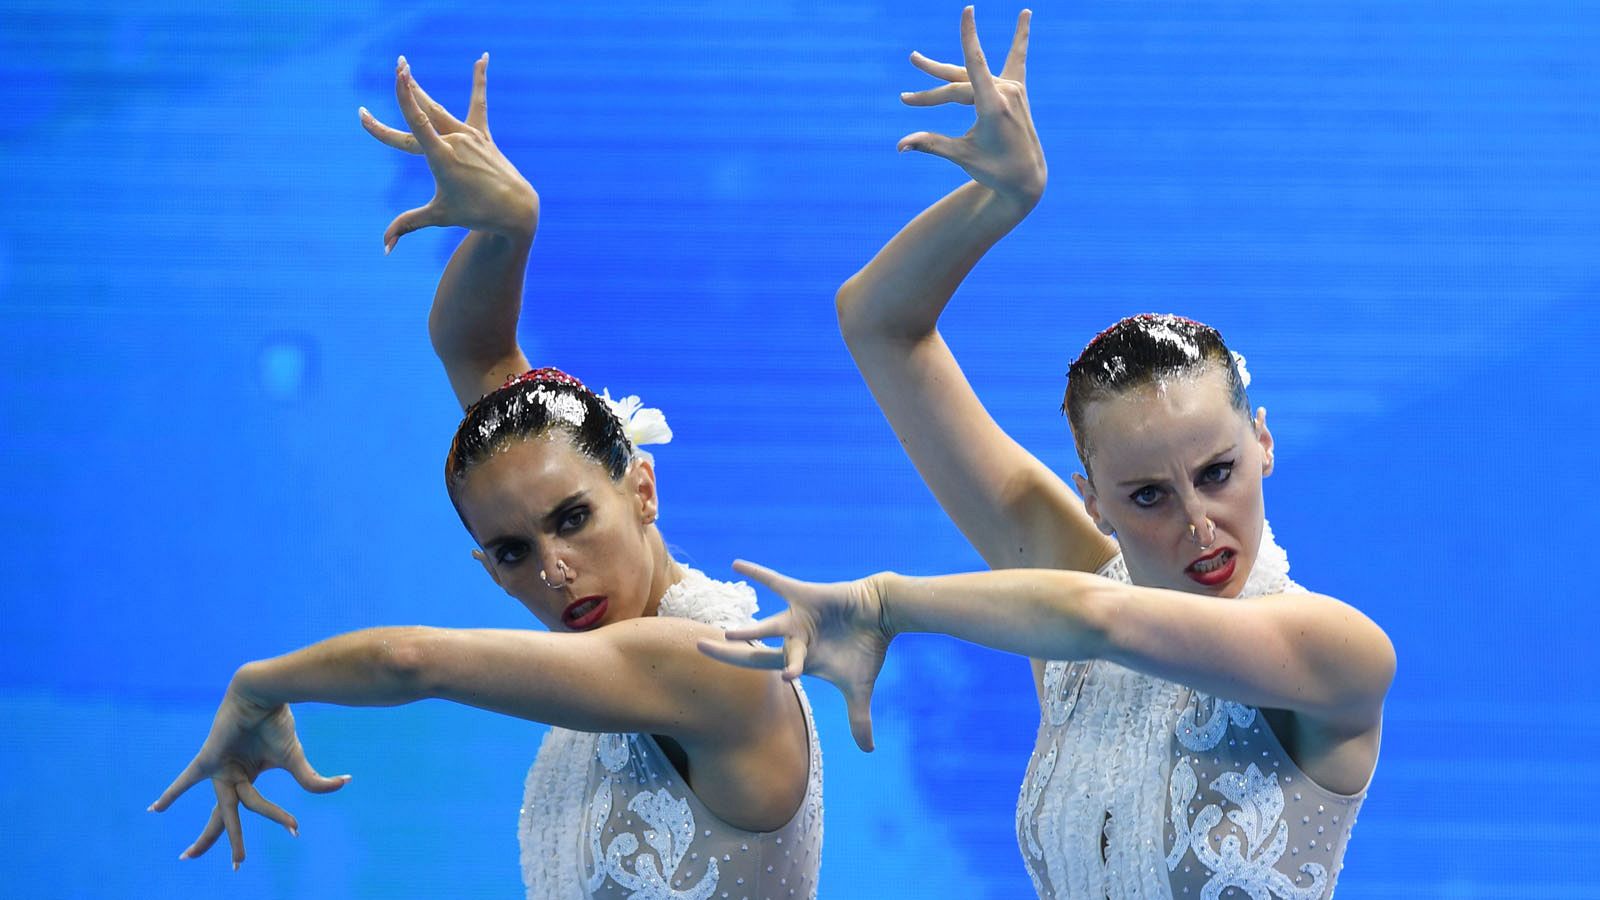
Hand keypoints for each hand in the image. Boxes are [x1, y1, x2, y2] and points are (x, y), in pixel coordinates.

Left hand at [149, 676, 349, 868]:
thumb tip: (346, 783)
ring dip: (214, 836)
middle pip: (226, 817)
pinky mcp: (209, 759)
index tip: (295, 830)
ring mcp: (219, 768)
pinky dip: (171, 794)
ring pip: (222, 810)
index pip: (256, 807)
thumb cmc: (277, 722)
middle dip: (229, 841)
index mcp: (247, 775)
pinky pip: (187, 780)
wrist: (265, 693)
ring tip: (196, 858)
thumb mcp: (294, 758)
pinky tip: (154, 810)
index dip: (278, 819)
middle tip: (235, 866)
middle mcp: (230, 775)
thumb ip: (313, 779)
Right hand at [360, 54, 538, 252]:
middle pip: (424, 110)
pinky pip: (479, 103)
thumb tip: (384, 248)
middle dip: (407, 88)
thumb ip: (407, 225)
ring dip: (421, 90)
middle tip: (398, 63)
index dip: (392, 111)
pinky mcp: (483, 135)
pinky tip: (483, 57)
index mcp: (442, 156)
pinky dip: (479, 80)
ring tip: (406, 69)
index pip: (414, 125)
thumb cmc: (475, 214)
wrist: (515, 209)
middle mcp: (456, 140)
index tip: (372, 102)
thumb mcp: (438, 217)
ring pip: (440, 108)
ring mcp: (471, 135)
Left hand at [697, 561, 891, 751]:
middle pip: (754, 650)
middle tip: (698, 648)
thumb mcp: (858, 689)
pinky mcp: (805, 596)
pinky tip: (735, 564)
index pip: (765, 668)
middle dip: (727, 653)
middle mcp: (792, 638)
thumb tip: (868, 751)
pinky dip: (758, 573)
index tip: (756, 683)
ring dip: (750, 632)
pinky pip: (777, 582)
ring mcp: (796, 618)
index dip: (753, 673)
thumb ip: (858, 719)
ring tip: (727, 634)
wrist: (880, 615)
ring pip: (768, 627)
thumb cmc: (867, 649)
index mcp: (798, 658)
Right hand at [898, 7, 1044, 206]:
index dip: (970, 37)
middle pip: (961, 79)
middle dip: (933, 75)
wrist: (1026, 177)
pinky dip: (1020, 38)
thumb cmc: (993, 169)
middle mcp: (1006, 93)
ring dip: (945, 72)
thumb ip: (932, 144)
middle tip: (912, 60)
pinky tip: (1026, 14)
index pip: (976, 65)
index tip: (968, 10)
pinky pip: (1016, 59)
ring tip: (918, 60)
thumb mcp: (962, 156)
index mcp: (994, 107)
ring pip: (973, 75)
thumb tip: (899, 146)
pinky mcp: (1017, 91)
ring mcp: (1014, 90)